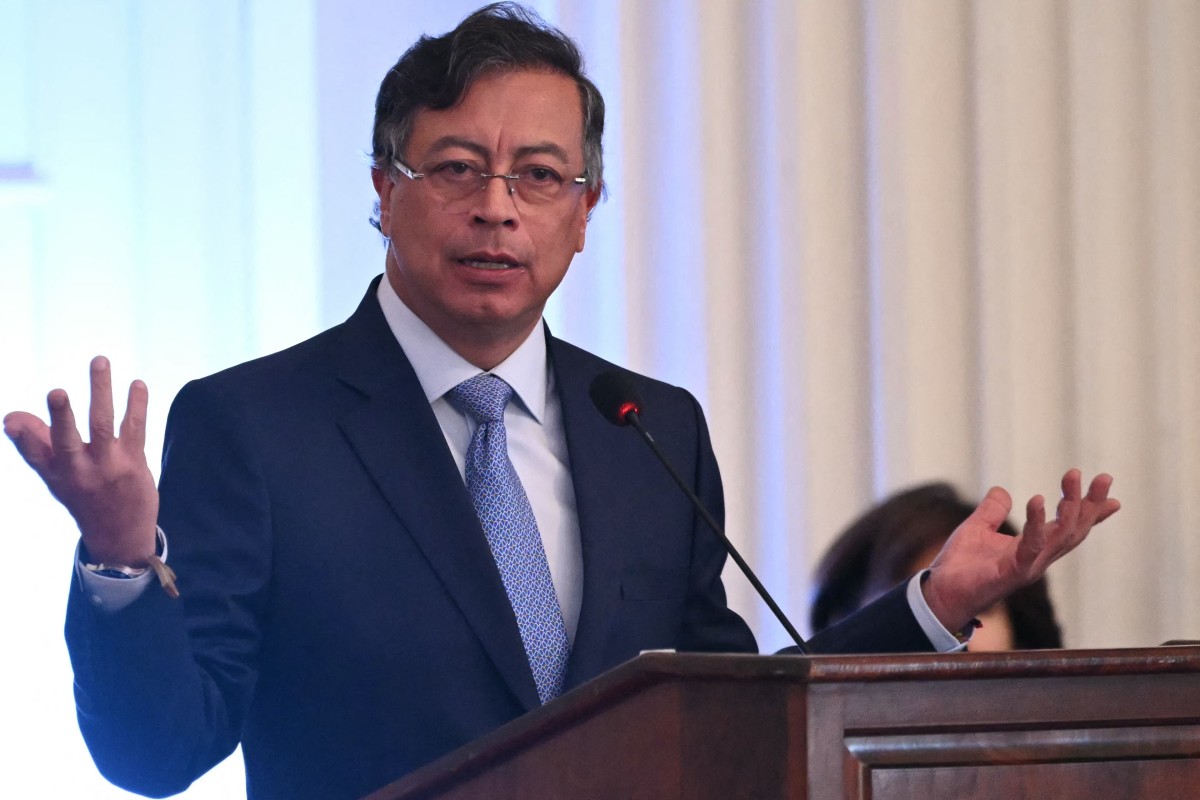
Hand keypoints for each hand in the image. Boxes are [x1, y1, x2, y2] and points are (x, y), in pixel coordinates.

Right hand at [4, 356, 158, 565]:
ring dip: (101, 391)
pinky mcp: (134, 463)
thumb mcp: (56, 478)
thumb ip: (36, 445)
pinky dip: (137, 404)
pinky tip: (138, 384)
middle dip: (61, 416)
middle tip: (56, 392)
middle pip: (67, 441)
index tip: (11, 421)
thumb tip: (11, 418)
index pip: (34, 455)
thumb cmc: (84, 497)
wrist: (121, 535)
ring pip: (103, 425)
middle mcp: (80, 472)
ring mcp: (109, 467)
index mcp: (56, 475)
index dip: (23, 437)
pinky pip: (135, 428)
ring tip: (99, 361)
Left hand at [921, 469, 1119, 633]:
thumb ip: (992, 510)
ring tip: (1073, 479)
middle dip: (1091, 504)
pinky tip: (1037, 500)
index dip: (1091, 513)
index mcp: (1033, 548)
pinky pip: (1031, 546)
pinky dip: (1037, 523)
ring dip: (1071, 507)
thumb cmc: (960, 566)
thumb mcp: (978, 528)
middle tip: (1103, 477)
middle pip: (1074, 530)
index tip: (1112, 495)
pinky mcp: (1012, 573)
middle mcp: (1038, 558)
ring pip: (1061, 536)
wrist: (940, 592)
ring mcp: (1028, 567)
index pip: (1069, 528)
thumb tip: (1001, 491)